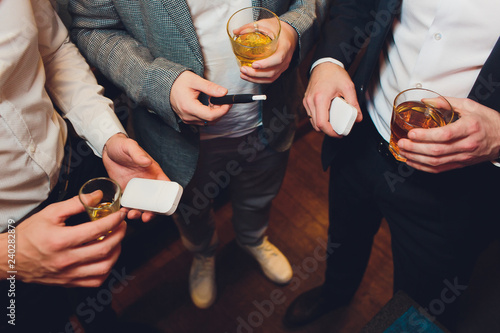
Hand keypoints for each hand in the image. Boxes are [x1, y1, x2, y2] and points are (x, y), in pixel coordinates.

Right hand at [2, 196, 126, 285]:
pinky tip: (107, 257)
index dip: (114, 220)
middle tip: (122, 225)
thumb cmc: (29, 235)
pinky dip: (107, 269)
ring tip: (116, 240)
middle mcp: (66, 260)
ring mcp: (69, 274)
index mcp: (61, 240)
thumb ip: (76, 203)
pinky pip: (96, 281)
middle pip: (105, 249)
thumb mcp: (50, 213)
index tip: (120, 214)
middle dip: (120, 235)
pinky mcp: (69, 283)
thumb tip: (98, 196)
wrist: (11, 258)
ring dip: (116, 252)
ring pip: (104, 268)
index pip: (96, 230)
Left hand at [102, 133, 168, 220]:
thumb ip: (138, 153)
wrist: (107, 149)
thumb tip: (147, 161)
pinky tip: (122, 212)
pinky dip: (127, 210)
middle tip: (146, 217)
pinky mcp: (125, 192)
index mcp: (154, 173)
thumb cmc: (122, 145)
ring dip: (139, 213)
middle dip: (152, 211)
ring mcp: (136, 189)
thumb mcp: (130, 146)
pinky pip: (129, 204)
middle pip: (155, 201)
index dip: (168, 198)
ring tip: (132, 215)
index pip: (166, 186)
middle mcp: (147, 183)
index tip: (165, 207)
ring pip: (142, 205)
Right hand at [170, 71, 231, 125]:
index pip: (211, 115)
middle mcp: (187, 116)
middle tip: (223, 99)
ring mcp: (187, 119)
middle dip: (220, 111)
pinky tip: (209, 105)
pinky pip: (203, 121)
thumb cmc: (179, 81)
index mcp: (188, 107)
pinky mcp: (188, 119)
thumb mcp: (195, 80)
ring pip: (208, 122)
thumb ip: (210, 87)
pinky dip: (210, 115)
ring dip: (215, 113)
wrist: (165, 85)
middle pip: (211, 120)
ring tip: (215, 100)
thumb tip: (224, 92)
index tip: (228, 102)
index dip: (223, 110)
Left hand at [239, 22, 296, 83]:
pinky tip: (249, 77)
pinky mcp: (279, 70)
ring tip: (243, 74)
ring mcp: (283, 66)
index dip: (266, 63)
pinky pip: (270, 79)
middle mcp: (286, 58)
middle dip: (256, 73)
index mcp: (285, 46)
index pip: (278, 58)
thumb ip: (250, 27)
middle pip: (272, 71)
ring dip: (256, 79)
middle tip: (243, 69)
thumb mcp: (266, 24)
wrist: (290, 34)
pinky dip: (259, 80)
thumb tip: (236, 32)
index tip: (254, 64)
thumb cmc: (278, 29)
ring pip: (271, 78)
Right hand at [303, 62, 362, 136]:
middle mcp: (310, 102)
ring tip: (335, 122)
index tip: (340, 134)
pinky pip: (311, 116)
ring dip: (323, 125)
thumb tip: (358, 118)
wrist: (324, 64)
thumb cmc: (334, 73)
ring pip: (313, 122)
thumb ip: (354, 103)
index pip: (322, 123)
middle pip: (317, 126)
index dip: (331, 132)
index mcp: (320, 99)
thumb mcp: (348, 87)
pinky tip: (328, 115)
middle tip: (339, 129)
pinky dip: (320, 119)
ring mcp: (307, 102)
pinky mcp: (306, 101)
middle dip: (328, 131)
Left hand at [398, 97, 499, 172]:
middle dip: (415, 148)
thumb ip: (446, 102)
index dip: (425, 136)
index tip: (411, 133)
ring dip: (416, 158)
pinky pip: (439, 169)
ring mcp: (464, 156)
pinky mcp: (461, 164)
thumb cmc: (487, 120)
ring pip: (436, 162)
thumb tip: (425, 101)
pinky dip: (423, 167)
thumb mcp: (469, 105)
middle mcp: (467, 144)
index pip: (445, 135)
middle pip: (437, 150)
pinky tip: (412, 162)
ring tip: (402, 152)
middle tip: (401, 143)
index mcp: (470, 128)